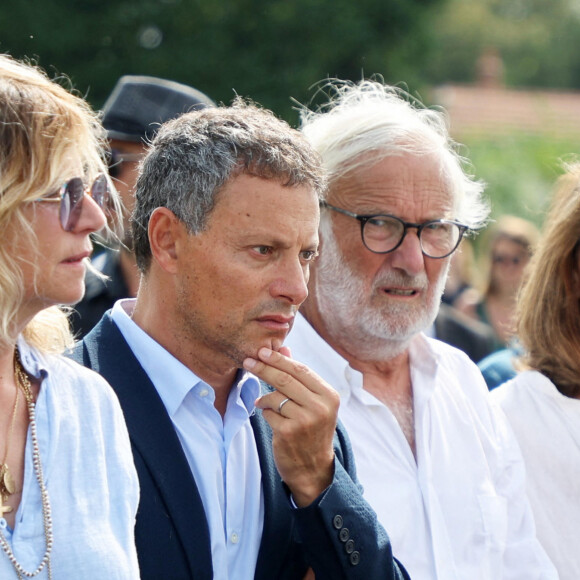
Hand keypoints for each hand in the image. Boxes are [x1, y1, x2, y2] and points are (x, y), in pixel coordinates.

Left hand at [244, 347, 339, 506]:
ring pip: (275, 396)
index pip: (301, 370)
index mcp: (329, 395)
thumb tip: (283, 348)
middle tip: (248, 360)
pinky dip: (265, 412)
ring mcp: (305, 420)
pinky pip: (269, 412)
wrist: (313, 468)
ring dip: (264, 397)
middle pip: (285, 379)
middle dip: (264, 368)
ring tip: (263, 403)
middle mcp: (320, 406)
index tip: (262, 351)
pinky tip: (270, 417)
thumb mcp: (313, 402)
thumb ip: (299, 376)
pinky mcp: (289, 432)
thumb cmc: (311, 430)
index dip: (280, 359)